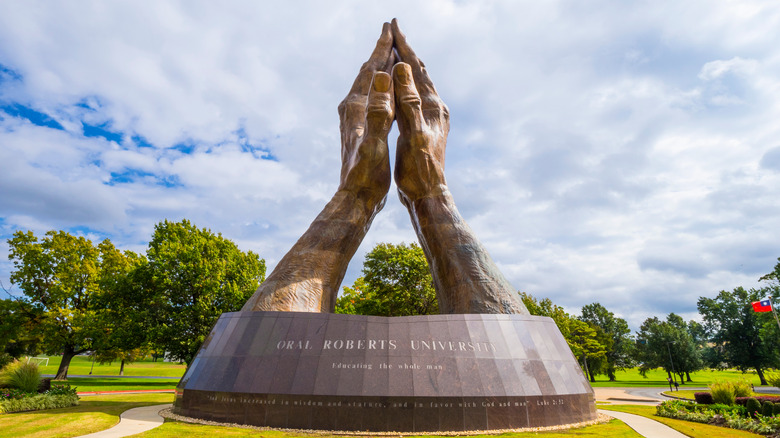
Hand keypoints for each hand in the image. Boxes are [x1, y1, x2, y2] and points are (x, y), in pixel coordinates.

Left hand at [241, 23, 395, 312]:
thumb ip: (377, 111)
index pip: (369, 70)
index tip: (389, 27)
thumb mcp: (374, 142)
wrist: (354, 200)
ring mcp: (353, 119)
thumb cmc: (366, 176)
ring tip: (389, 54)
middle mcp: (351, 109)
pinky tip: (386, 91)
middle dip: (379, 51)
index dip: (381, 48)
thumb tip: (378, 78)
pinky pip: (371, 98)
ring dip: (379, 67)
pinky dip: (380, 86)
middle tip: (390, 31)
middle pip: (366, 72)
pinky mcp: (358, 129)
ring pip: (367, 84)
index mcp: (355, 108)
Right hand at [391, 19, 449, 205]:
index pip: (416, 68)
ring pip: (418, 84)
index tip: (393, 25)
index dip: (404, 46)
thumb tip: (403, 68)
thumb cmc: (419, 169)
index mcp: (432, 107)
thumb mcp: (412, 133)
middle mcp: (435, 109)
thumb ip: (409, 101)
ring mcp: (432, 119)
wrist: (428, 196)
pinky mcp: (426, 128)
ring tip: (397, 52)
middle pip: (420, 72)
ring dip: (407, 66)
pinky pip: (414, 97)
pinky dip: (405, 85)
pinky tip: (401, 90)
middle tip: (393, 29)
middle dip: (406, 50)